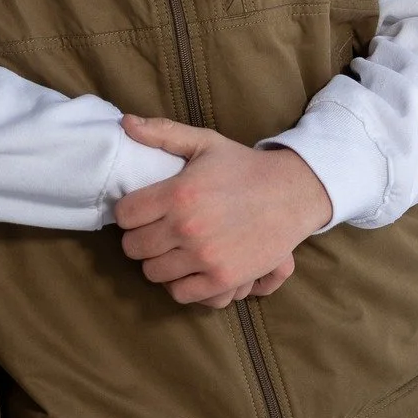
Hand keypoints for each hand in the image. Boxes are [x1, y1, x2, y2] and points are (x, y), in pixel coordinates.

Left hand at [115, 115, 331, 305]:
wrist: (291, 194)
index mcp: (178, 194)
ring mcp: (205, 257)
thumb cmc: (243, 167)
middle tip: (155, 229)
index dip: (128, 212)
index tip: (140, 210)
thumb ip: (162, 133)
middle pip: (134, 248)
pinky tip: (187, 268)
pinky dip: (179, 283)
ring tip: (170, 248)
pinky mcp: (223, 279)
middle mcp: (187, 228)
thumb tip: (125, 122)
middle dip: (140, 237)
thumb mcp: (204, 142)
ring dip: (158, 261)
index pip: (125, 215)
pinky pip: (181, 294)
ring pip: (153, 273)